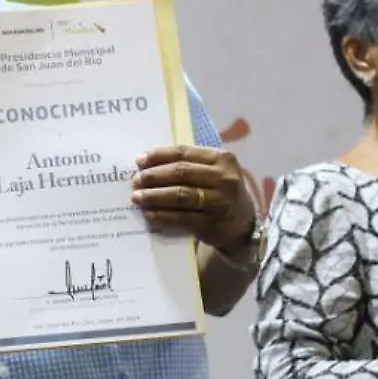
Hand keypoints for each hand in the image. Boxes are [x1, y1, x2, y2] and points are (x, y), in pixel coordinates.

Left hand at [132, 145, 252, 251]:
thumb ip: (188, 165)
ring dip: (154, 196)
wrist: (242, 226)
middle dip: (153, 176)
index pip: (184, 152)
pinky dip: (162, 216)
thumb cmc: (219, 193)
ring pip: (180, 195)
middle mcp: (225, 178)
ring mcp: (221, 202)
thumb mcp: (213, 173)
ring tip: (137, 197)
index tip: (138, 161)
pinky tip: (149, 215)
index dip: (158, 155)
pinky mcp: (213, 223)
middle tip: (135, 181)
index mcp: (222, 159)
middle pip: (181, 172)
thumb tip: (146, 164)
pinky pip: (182, 218)